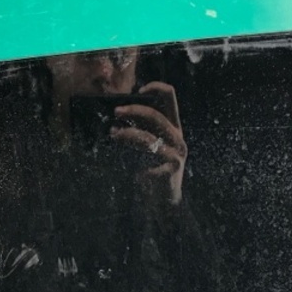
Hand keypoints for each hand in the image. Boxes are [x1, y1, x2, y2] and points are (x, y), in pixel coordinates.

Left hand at [109, 81, 186, 213]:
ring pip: (149, 137)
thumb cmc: (152, 173)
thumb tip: (117, 118)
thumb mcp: (148, 148)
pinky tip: (134, 173)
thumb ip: (140, 132)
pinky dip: (136, 162)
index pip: (170, 98)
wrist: (164, 203)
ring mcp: (176, 153)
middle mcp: (178, 138)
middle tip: (115, 112)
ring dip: (128, 133)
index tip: (138, 89)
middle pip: (156, 115)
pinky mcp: (171, 168)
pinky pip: (148, 160)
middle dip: (133, 110)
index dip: (156, 87)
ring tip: (114, 135)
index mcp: (173, 129)